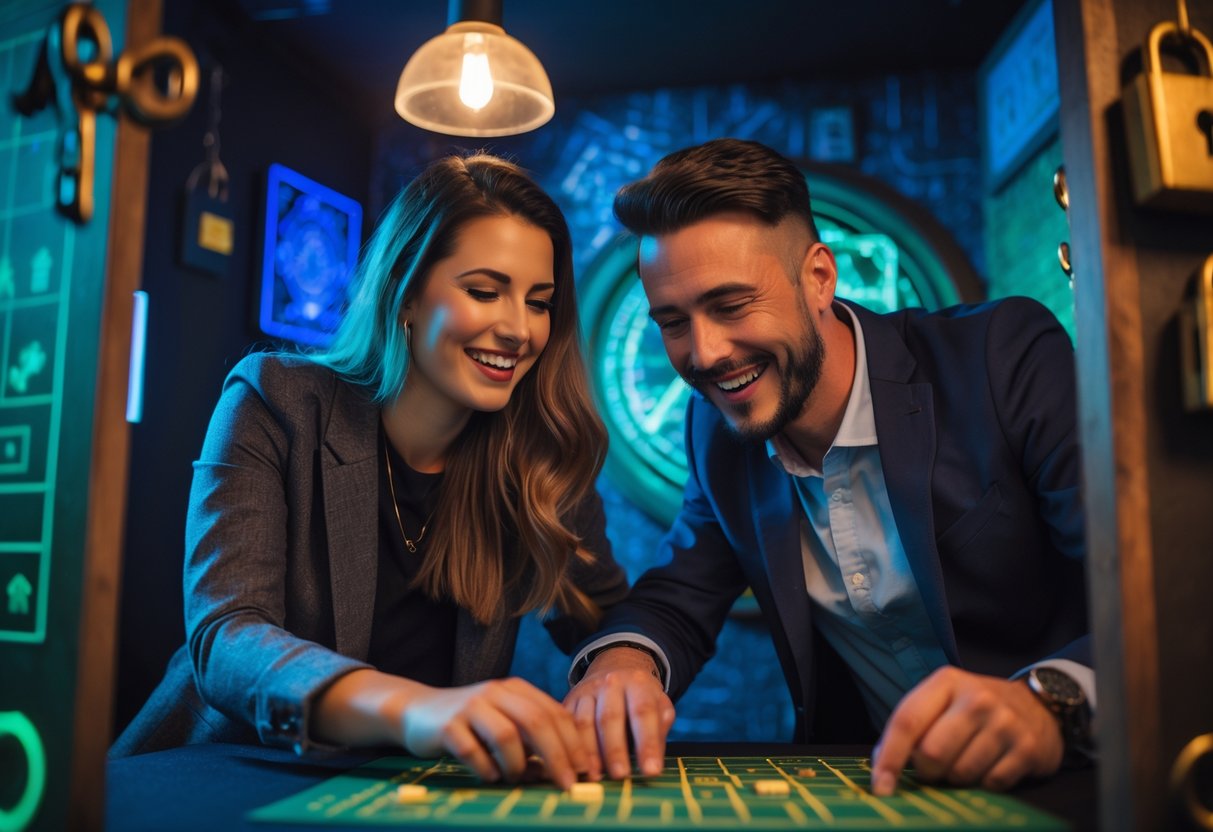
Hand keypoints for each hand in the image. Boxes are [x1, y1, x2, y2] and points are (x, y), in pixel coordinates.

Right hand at [400, 677, 586, 788]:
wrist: (418, 712)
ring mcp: (471, 706)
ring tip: (515, 778)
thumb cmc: (471, 724)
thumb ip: (532, 741)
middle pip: (536, 721)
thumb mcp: (505, 724)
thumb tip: (563, 771)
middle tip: (567, 784)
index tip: (586, 770)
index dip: (574, 742)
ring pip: (507, 736)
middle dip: (557, 756)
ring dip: (517, 765)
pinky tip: (490, 776)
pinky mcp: (448, 726)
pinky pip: (473, 752)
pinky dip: (487, 769)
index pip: (555, 712)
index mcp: (516, 689)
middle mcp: (496, 692)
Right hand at [564, 646, 675, 780]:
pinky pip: (567, 725)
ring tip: (596, 777)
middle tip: (621, 775)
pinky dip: (571, 747)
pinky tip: (577, 767)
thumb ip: (658, 733)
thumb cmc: (639, 699)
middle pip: (610, 717)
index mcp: (637, 683)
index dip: (647, 743)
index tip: (651, 770)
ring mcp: (587, 690)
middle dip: (615, 749)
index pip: (643, 712)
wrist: (614, 670)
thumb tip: (652, 766)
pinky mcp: (570, 700)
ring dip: (589, 752)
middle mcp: (610, 683)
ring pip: (585, 722)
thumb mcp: (658, 707)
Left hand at [869, 666, 1062, 794]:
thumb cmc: (976, 707)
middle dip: (926, 771)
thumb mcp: (943, 700)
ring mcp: (1005, 723)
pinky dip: (983, 784)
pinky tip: (988, 766)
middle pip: (931, 753)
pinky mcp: (1027, 749)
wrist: (1037, 705)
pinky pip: (990, 784)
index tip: (880, 786)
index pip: (907, 722)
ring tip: (965, 760)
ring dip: (955, 778)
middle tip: (934, 767)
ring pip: (960, 774)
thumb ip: (913, 725)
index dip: (889, 758)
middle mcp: (977, 699)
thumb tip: (883, 765)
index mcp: (946, 682)